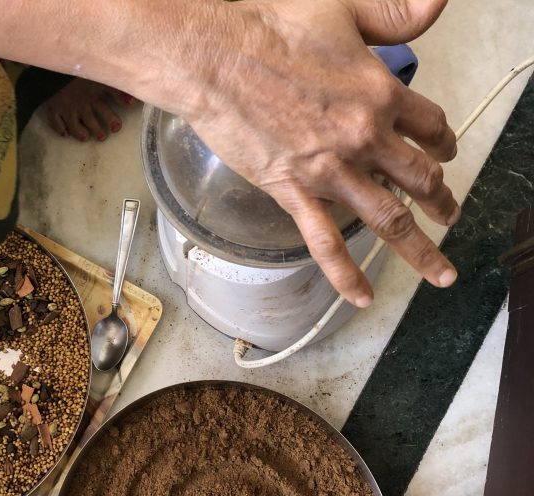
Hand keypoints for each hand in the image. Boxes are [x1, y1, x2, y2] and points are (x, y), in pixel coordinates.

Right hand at [183, 0, 457, 307]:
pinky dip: (346, 273)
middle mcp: (363, 137)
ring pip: (387, 218)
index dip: (443, 143)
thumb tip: (438, 3)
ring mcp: (330, 170)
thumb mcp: (343, 9)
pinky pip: (325, 242)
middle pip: (419, 179)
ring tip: (439, 270)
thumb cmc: (270, 32)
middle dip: (441, 200)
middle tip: (449, 215)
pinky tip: (362, 295)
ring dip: (419, 248)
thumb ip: (394, 13)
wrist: (216, 60)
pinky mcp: (293, 191)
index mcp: (380, 94)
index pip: (430, 127)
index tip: (445, 154)